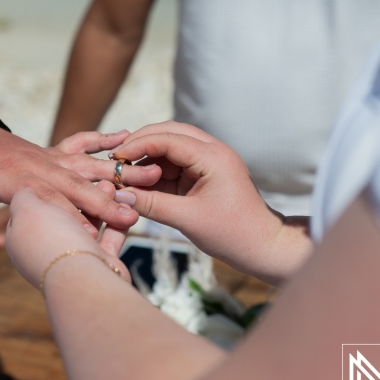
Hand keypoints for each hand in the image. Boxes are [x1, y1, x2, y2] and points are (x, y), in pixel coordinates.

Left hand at [0, 125, 161, 255]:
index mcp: (12, 177)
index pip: (45, 198)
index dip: (68, 216)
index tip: (91, 236)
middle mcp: (36, 164)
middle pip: (74, 183)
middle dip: (103, 200)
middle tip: (133, 216)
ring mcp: (47, 156)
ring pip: (86, 164)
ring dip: (116, 171)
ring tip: (150, 175)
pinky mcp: (53, 152)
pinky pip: (81, 143)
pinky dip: (102, 139)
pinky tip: (127, 136)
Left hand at [5, 183, 131, 287]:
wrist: (81, 279)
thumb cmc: (49, 239)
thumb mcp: (26, 209)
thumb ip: (25, 196)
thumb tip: (27, 192)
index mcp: (22, 236)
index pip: (33, 205)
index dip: (47, 186)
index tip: (60, 171)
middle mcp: (45, 247)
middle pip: (64, 213)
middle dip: (81, 194)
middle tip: (92, 177)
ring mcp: (73, 257)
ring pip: (87, 223)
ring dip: (100, 204)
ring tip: (112, 186)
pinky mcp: (97, 264)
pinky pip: (107, 238)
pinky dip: (115, 221)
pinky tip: (125, 205)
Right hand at [110, 121, 306, 282]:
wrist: (264, 247)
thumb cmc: (233, 234)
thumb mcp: (188, 220)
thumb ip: (152, 205)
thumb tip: (119, 195)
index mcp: (212, 157)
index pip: (168, 138)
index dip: (138, 145)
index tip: (115, 157)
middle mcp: (212, 152)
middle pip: (169, 133)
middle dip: (141, 143)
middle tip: (116, 157)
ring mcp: (208, 162)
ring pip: (170, 147)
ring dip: (147, 157)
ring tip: (124, 172)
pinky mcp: (203, 175)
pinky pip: (174, 164)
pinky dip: (155, 171)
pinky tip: (139, 182)